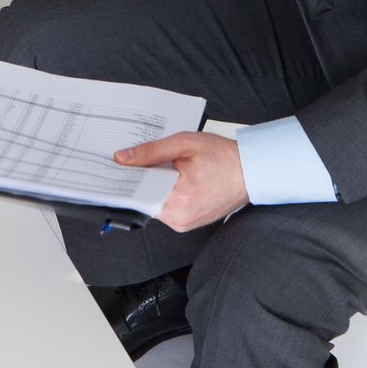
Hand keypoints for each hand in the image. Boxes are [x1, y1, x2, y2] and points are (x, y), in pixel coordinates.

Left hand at [114, 132, 249, 231]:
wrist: (251, 172)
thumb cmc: (223, 157)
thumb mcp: (184, 144)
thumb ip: (151, 152)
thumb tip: (123, 158)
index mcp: (178, 198)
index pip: (137, 191)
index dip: (125, 176)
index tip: (115, 166)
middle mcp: (179, 218)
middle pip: (143, 198)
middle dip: (139, 179)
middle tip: (133, 160)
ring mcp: (184, 223)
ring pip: (153, 203)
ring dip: (152, 185)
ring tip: (159, 167)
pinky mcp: (187, 223)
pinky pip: (165, 208)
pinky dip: (163, 192)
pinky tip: (168, 177)